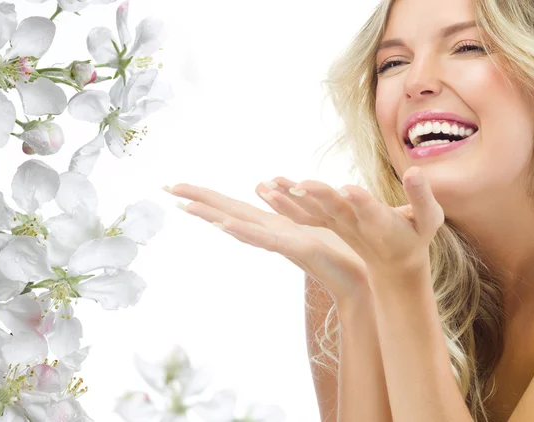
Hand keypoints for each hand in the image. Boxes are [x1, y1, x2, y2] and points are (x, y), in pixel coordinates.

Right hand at [162, 179, 370, 303]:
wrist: (365, 276)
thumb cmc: (341, 249)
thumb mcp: (308, 218)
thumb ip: (282, 203)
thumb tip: (261, 185)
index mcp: (274, 224)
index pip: (234, 207)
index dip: (207, 196)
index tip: (179, 186)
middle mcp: (271, 233)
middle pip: (229, 213)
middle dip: (200, 200)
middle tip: (168, 187)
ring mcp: (281, 243)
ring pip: (241, 226)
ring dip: (213, 215)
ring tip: (186, 204)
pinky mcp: (299, 249)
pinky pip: (268, 240)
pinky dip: (245, 233)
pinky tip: (225, 225)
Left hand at [276, 166, 443, 284]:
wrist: (394, 264)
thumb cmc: (415, 237)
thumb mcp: (429, 219)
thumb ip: (422, 197)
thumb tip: (414, 171)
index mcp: (382, 224)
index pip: (372, 211)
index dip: (361, 201)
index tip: (348, 190)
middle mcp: (355, 225)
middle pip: (336, 209)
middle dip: (320, 197)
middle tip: (302, 185)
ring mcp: (338, 225)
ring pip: (312, 212)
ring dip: (291, 199)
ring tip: (269, 184)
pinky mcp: (328, 224)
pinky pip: (304, 215)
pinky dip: (286, 204)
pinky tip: (268, 190)